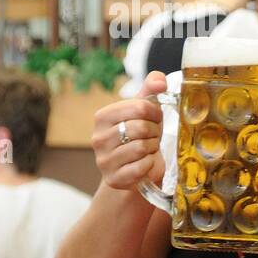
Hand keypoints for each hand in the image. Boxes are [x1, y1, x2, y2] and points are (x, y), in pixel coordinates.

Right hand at [90, 71, 166, 190]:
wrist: (136, 170)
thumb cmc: (141, 136)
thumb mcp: (145, 112)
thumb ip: (151, 91)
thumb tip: (160, 79)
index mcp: (102, 116)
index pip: (139, 107)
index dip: (155, 113)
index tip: (154, 119)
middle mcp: (98, 138)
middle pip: (142, 128)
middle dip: (154, 132)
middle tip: (151, 137)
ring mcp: (104, 160)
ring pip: (142, 147)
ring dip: (152, 148)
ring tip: (147, 149)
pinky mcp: (114, 178)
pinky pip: (142, 166)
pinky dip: (149, 164)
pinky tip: (144, 163)